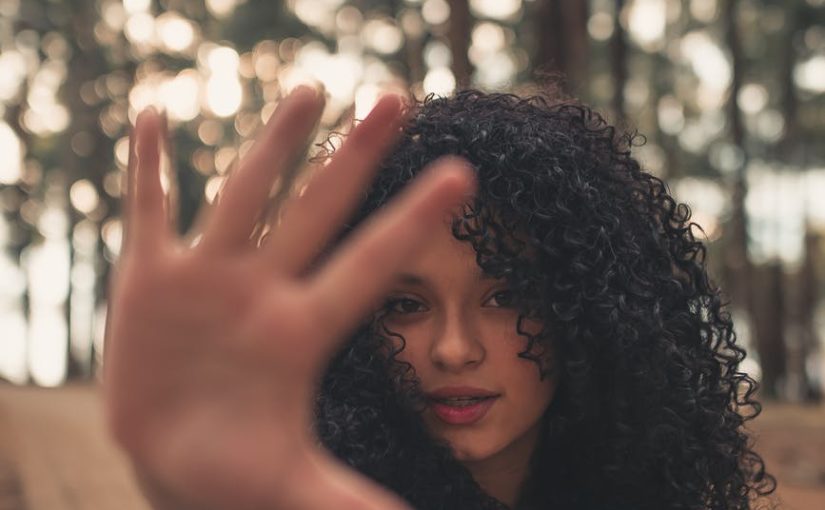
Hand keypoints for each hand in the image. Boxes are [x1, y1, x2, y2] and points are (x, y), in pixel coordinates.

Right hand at [103, 87, 474, 509]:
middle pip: (319, 210)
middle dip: (355, 156)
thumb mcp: (293, 488)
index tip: (465, 173)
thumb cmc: (236, 475)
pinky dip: (151, 166)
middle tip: (399, 97)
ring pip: (247, 193)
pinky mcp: (152, 281)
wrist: (173, 456)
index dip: (414, 221)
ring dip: (275, 141)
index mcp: (304, 332)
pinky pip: (151, 210)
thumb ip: (350, 506)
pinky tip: (157, 115)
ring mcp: (209, 279)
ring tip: (312, 87)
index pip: (372, 265)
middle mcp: (264, 291)